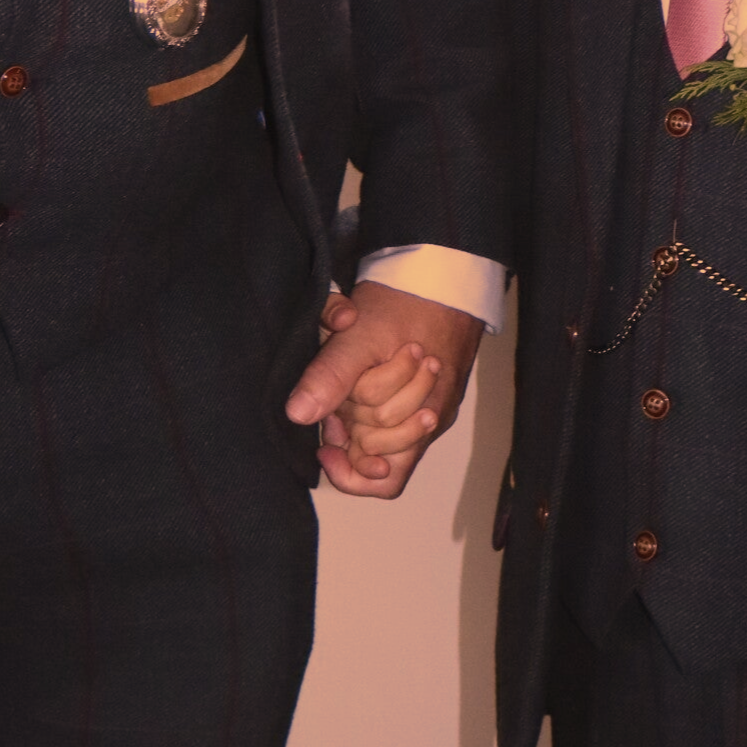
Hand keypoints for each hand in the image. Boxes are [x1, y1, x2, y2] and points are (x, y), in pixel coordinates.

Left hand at [285, 279, 481, 498]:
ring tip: (350, 387)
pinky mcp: (430, 385)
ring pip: (387, 434)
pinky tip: (360, 376)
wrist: (447, 267)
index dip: (350, 468)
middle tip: (337, 404)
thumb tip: (299, 415)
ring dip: (362, 414)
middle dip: (354, 432)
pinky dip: (374, 398)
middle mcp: (431, 417)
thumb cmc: (410, 300)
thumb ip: (331, 376)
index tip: (326, 441)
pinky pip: (399, 411)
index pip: (384, 478)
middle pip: (381, 456)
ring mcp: (433, 402)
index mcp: (422, 415)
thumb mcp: (360, 335)